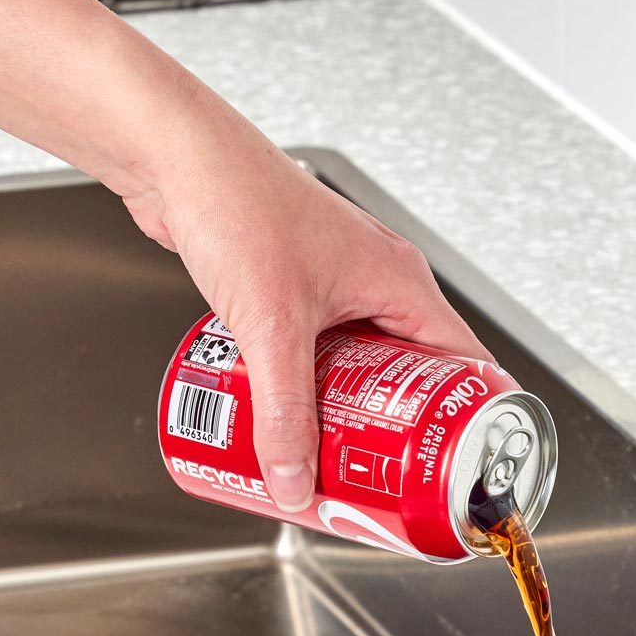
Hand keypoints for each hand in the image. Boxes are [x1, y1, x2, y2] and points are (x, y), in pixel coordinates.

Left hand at [123, 125, 490, 511]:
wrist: (172, 156)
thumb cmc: (235, 202)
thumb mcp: (270, 326)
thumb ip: (283, 412)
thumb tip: (293, 479)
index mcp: (401, 282)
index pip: (461, 365)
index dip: (463, 420)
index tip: (451, 466)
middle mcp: (378, 281)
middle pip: (409, 375)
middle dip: (395, 429)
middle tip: (383, 475)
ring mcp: (338, 284)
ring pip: (360, 366)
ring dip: (345, 409)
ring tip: (332, 452)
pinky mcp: (296, 288)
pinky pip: (319, 353)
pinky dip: (310, 387)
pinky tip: (285, 413)